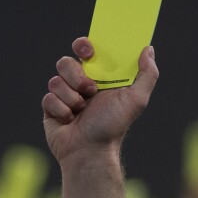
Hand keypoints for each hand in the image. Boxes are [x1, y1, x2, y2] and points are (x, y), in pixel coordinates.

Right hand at [42, 37, 158, 165]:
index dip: (83, 45)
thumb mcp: (136, 100)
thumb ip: (147, 74)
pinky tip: (70, 120)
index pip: (86, 50)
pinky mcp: (50, 108)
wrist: (90, 152)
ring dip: (72, 97)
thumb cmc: (113, 126)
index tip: (88, 51)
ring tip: (82, 110)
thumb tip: (148, 49)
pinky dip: (62, 110)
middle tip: (90, 89)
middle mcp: (80, 83)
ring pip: (56, 80)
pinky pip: (48, 98)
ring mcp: (64, 95)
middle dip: (76, 75)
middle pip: (66, 62)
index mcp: (99, 77)